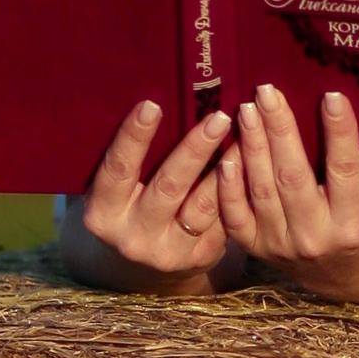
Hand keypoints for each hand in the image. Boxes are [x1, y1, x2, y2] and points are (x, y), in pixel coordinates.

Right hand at [66, 96, 234, 289]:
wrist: (142, 258)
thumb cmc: (128, 202)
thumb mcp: (117, 187)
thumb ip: (129, 158)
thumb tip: (155, 100)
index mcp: (103, 214)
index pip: (118, 170)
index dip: (134, 138)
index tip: (151, 105)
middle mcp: (133, 237)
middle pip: (169, 187)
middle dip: (195, 149)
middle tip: (219, 116)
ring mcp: (168, 252)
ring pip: (204, 204)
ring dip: (229, 166)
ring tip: (247, 134)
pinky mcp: (200, 258)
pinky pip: (224, 219)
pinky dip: (240, 188)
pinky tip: (255, 162)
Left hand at [216, 82, 358, 295]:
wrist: (349, 279)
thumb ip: (353, 170)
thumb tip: (334, 109)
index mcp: (353, 225)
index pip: (345, 169)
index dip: (339, 131)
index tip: (332, 96)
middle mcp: (315, 237)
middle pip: (293, 175)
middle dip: (279, 129)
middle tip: (268, 92)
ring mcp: (282, 246)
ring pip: (262, 190)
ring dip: (252, 146)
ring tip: (248, 110)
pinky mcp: (258, 250)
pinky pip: (236, 215)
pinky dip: (229, 185)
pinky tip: (225, 154)